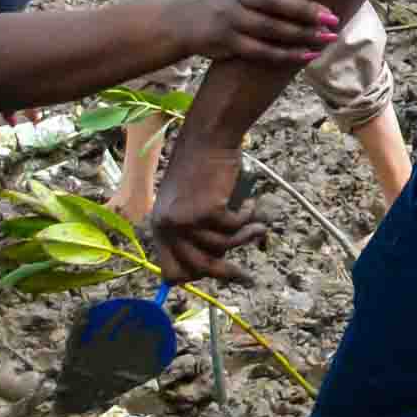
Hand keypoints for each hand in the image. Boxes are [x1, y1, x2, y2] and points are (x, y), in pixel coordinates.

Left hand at [148, 131, 262, 279]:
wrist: (208, 139)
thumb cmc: (201, 170)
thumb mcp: (188, 205)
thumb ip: (194, 233)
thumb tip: (214, 263)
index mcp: (159, 228)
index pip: (170, 271)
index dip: (193, 276)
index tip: (213, 274)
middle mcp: (167, 227)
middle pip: (197, 268)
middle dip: (224, 273)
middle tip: (245, 277)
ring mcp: (185, 220)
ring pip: (222, 247)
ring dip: (244, 237)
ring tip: (258, 227)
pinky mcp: (206, 211)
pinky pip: (235, 227)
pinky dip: (247, 217)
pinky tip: (251, 203)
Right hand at [162, 0, 345, 66]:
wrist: (183, 23)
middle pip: (272, 0)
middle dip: (305, 10)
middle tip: (332, 16)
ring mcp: (227, 17)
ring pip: (270, 28)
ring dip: (302, 35)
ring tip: (328, 37)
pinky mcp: (226, 41)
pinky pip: (261, 51)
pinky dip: (287, 54)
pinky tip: (309, 54)